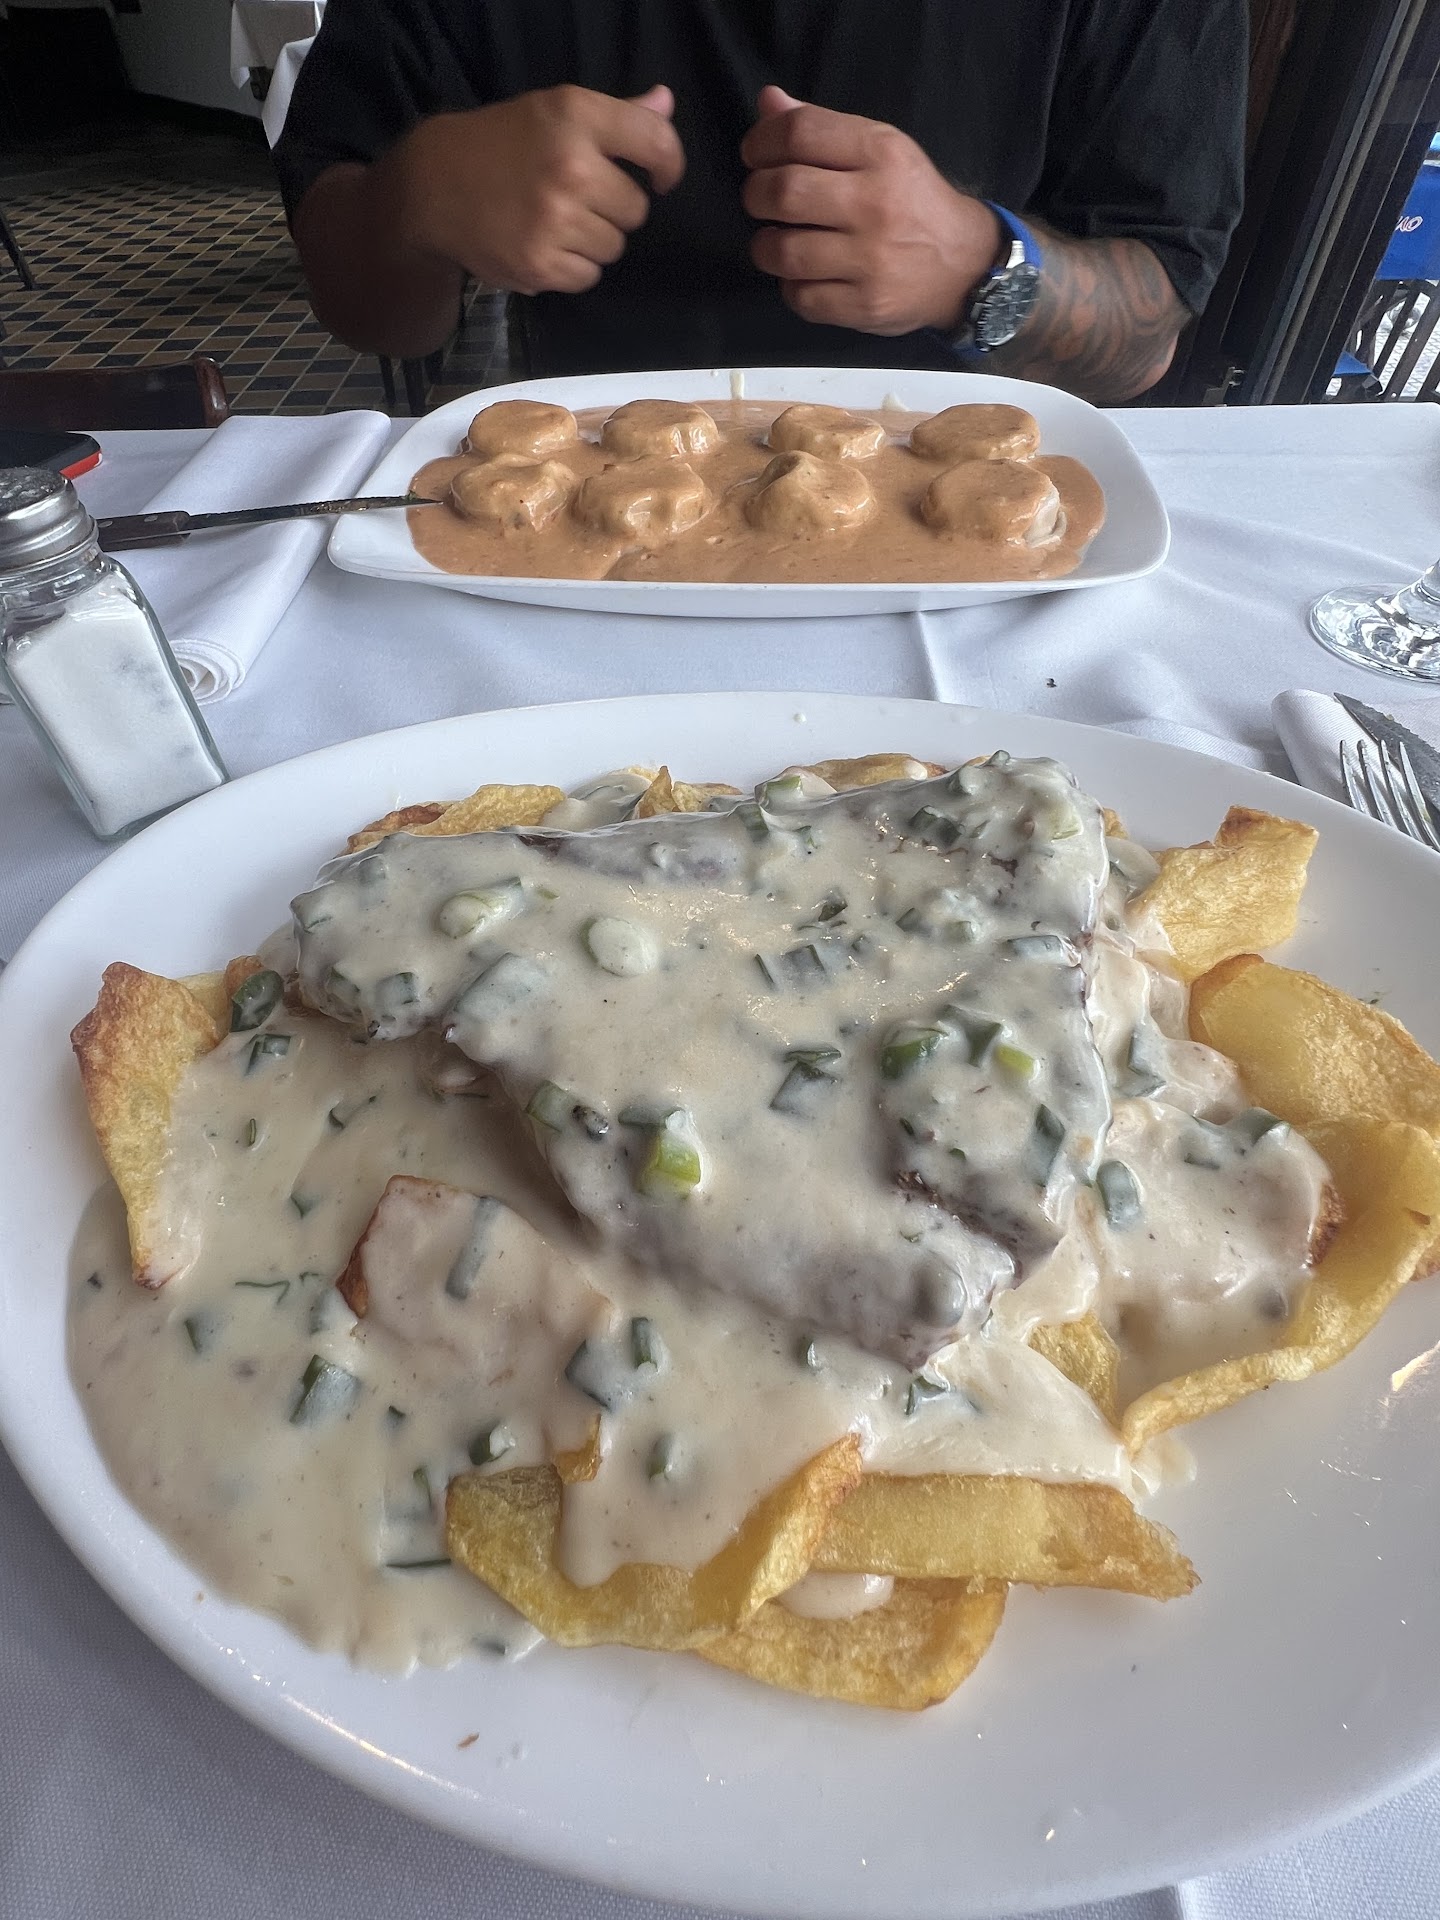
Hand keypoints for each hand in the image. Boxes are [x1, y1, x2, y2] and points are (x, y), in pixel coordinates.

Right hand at [385, 84, 684, 296]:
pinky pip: (588, 276)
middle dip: (614, 208)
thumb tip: (666, 105)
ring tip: (556, 222)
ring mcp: (555, 219)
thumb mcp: (553, 112)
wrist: (434, 187)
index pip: (655, 142)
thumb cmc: (502, 145)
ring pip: (614, 246)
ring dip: (594, 240)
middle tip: (578, 198)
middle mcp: (570, 166)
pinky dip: (572, 268)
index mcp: (575, 116)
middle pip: (636, 209)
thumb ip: (616, 114)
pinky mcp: (541, 264)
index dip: (669, 164)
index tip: (660, 177)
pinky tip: (545, 245)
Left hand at [741, 86, 999, 334]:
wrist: (963, 266)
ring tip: (776, 241)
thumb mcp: (879, 151)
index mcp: (881, 153)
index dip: (761, 142)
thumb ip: (821, 128)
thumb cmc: (910, 200)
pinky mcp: (866, 305)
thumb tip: (767, 102)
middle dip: (756, 195)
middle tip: (761, 201)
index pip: (800, 133)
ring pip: (783, 251)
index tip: (756, 156)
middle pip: (784, 191)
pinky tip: (803, 276)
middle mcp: (876, 204)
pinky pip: (801, 297)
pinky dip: (791, 287)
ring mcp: (872, 260)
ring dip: (766, 246)